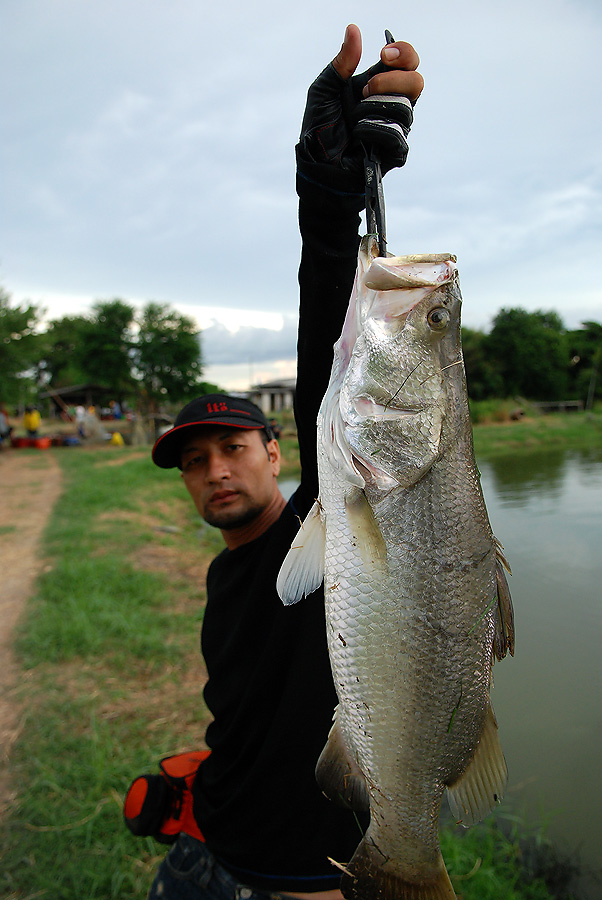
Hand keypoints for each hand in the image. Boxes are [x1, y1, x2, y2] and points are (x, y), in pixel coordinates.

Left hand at [298, 24, 422, 182]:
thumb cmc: (320, 128)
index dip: (404, 54)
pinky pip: (396, 134)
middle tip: (367, 89)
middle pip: (416, 82)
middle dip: (392, 80)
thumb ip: (341, 62)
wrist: (317, 163)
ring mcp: (395, 127)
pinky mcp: (395, 150)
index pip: (408, 62)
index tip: (385, 55)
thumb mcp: (324, 89)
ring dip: (375, 109)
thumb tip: (354, 29)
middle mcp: (391, 103)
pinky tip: (360, 135)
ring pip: (405, 108)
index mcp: (379, 84)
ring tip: (356, 118)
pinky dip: (374, 130)